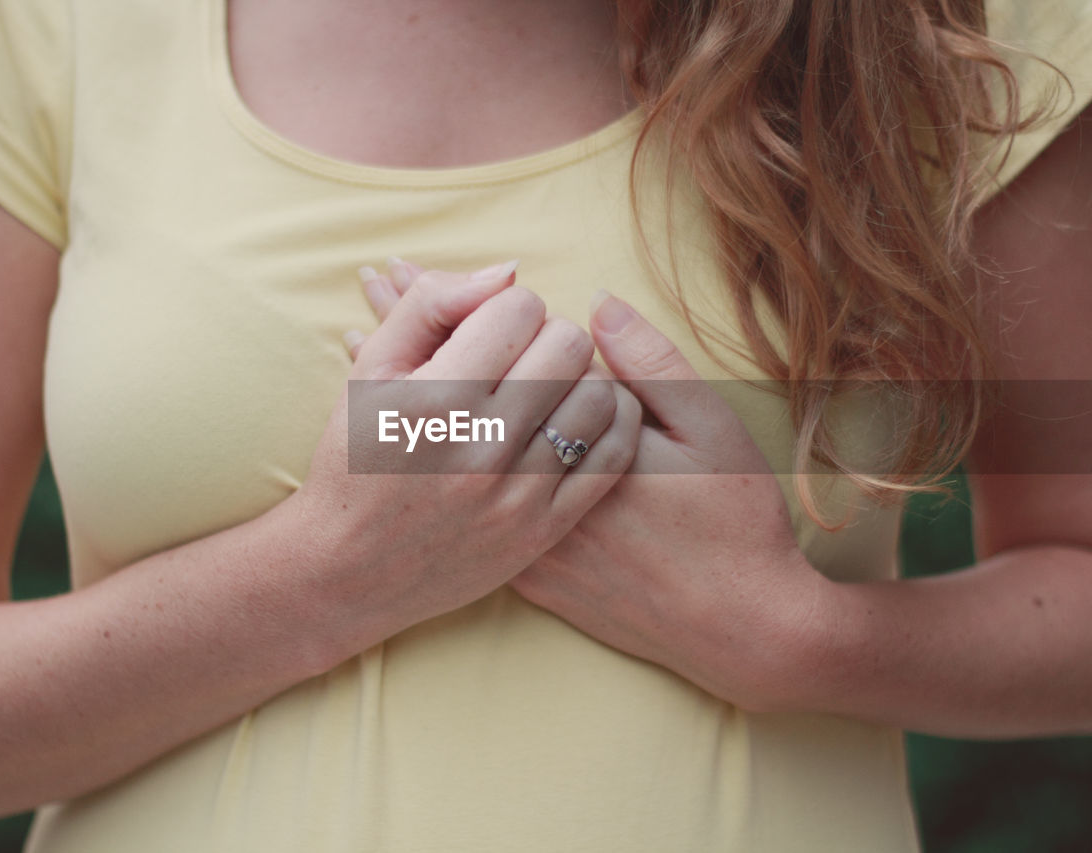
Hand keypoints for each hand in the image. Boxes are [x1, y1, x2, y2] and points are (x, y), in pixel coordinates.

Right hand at [297, 260, 641, 646]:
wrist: (348, 569)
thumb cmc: (357, 458)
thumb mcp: (370, 371)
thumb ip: (431, 303)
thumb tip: (508, 273)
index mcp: (436, 398)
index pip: (520, 308)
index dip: (506, 307)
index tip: (487, 332)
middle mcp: (481, 445)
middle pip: (568, 345)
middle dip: (547, 336)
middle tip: (522, 357)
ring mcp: (518, 493)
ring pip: (599, 395)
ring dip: (580, 378)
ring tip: (549, 389)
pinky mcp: (543, 529)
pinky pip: (611, 456)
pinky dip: (609, 424)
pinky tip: (580, 418)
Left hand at [355, 261, 819, 708]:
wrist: (733, 627)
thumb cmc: (731, 522)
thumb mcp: (712, 431)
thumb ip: (653, 364)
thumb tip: (598, 302)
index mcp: (578, 439)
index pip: (514, 351)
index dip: (471, 301)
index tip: (424, 265)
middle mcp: (534, 487)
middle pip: (463, 389)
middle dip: (423, 331)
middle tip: (375, 276)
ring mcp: (524, 533)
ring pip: (450, 445)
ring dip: (409, 386)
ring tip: (358, 330)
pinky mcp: (526, 568)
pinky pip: (457, 500)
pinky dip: (427, 456)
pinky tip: (399, 427)